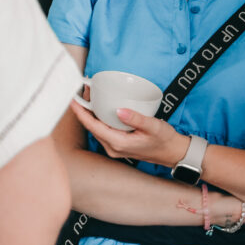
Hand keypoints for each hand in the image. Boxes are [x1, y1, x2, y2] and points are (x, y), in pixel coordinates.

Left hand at [70, 102, 190, 167]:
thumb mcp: (153, 126)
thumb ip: (136, 118)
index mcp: (118, 143)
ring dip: (90, 114)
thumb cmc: (164, 140)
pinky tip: (100, 108)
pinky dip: (98, 118)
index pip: (93, 126)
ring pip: (96, 129)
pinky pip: (102, 130)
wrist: (172, 153)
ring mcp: (114, 147)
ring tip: (88, 97)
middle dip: (84, 110)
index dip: (81, 113)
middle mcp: (112, 147)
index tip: (73, 100)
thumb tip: (119, 110)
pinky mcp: (117, 145)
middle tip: (81, 92)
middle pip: (91, 127)